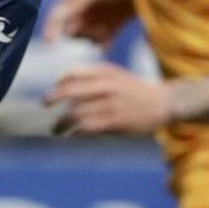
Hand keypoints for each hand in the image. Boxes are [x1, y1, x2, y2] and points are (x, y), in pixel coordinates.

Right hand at [44, 0, 137, 45]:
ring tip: (107, 29)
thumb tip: (54, 23)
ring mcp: (98, 18)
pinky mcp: (113, 26)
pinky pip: (101, 43)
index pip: (56, 18)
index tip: (50, 43)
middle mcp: (84, 8)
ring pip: (86, 38)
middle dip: (80, 32)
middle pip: (71, 31)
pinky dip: (103, 44)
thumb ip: (73, 5)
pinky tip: (109, 42)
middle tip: (95, 26)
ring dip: (94, 37)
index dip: (51, 29)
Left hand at [45, 63, 171, 136]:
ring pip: (75, 113)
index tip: (53, 91)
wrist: (164, 102)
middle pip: (69, 91)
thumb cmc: (133, 89)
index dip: (58, 82)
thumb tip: (61, 81)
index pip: (73, 72)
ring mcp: (110, 104)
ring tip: (56, 129)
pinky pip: (86, 128)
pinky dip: (75, 132)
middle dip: (52, 98)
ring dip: (61, 123)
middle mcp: (107, 86)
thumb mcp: (115, 74)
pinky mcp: (114, 122)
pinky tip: (72, 135)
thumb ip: (91, 75)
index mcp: (106, 72)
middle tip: (44, 105)